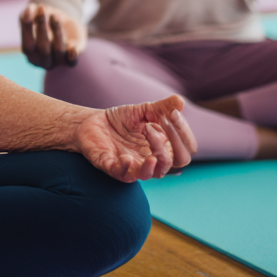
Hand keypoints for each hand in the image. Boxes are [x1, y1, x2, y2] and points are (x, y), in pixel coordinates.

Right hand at [20, 3, 85, 69]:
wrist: (66, 26)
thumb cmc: (46, 20)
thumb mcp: (36, 13)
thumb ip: (30, 12)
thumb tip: (27, 12)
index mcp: (31, 53)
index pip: (28, 46)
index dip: (27, 29)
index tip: (28, 11)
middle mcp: (43, 61)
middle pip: (43, 49)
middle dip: (41, 28)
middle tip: (42, 9)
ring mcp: (58, 61)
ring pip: (58, 51)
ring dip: (57, 31)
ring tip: (55, 15)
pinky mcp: (72, 58)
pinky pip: (72, 61)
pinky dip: (72, 56)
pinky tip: (72, 48)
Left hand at [73, 95, 196, 181]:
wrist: (92, 122)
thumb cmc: (121, 120)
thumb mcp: (143, 110)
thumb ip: (162, 108)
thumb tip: (180, 101)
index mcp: (162, 148)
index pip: (184, 150)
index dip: (184, 135)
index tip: (173, 114)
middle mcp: (150, 160)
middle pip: (173, 164)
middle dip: (171, 146)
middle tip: (156, 126)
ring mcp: (132, 166)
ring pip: (150, 174)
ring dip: (153, 163)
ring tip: (149, 145)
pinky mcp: (112, 167)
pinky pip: (123, 175)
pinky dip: (126, 169)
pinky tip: (126, 158)